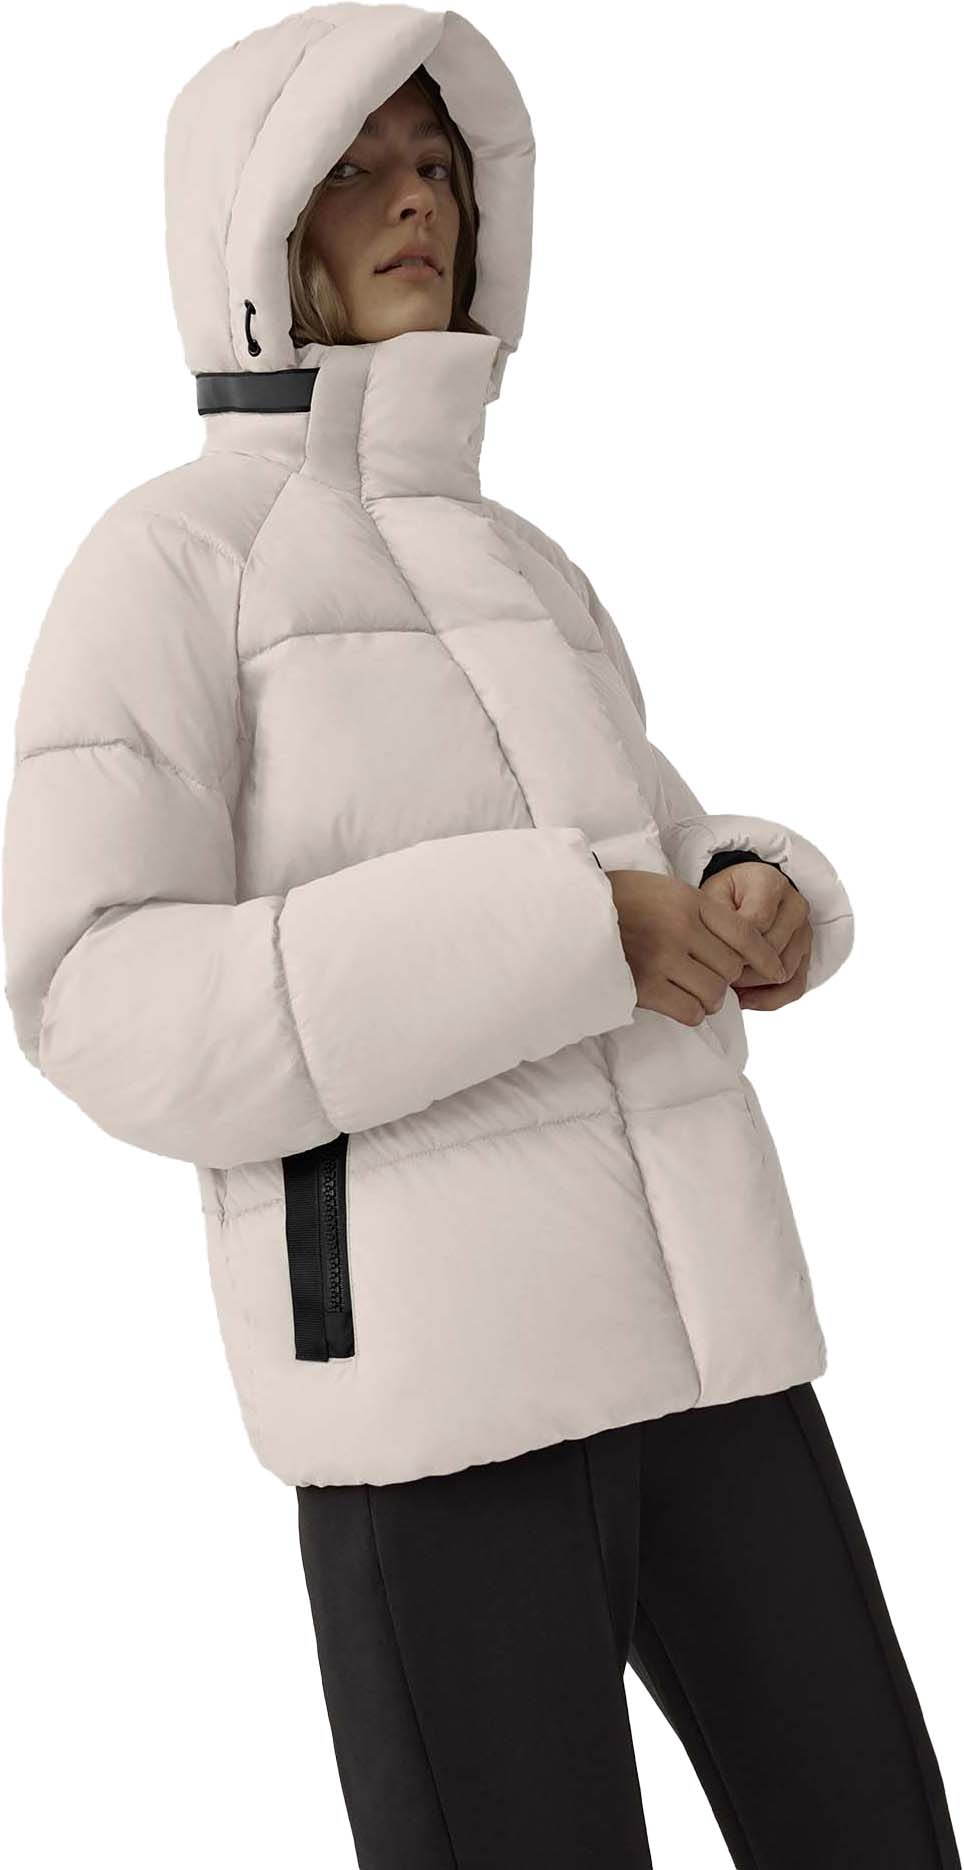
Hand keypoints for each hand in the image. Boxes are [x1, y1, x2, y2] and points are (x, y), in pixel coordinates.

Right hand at [605, 869, 787, 1026]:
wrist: (570, 915)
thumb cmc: (618, 901)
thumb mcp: (663, 889)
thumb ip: (698, 909)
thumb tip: (736, 943)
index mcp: (688, 901)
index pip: (745, 933)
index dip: (766, 957)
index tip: (777, 970)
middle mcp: (680, 929)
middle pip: (732, 967)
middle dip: (728, 978)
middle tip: (712, 977)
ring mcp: (662, 958)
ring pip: (714, 992)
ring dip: (710, 997)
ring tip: (695, 991)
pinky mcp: (644, 986)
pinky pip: (690, 1011)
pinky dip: (692, 1012)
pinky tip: (680, 1003)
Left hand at [699, 862, 811, 1008]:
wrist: (744, 892)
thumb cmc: (726, 895)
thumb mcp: (712, 895)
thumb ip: (716, 920)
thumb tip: (719, 958)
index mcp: (771, 884)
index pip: (756, 922)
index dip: (731, 943)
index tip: (710, 951)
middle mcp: (795, 906)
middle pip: (771, 950)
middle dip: (739, 967)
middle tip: (712, 973)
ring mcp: (804, 932)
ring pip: (783, 972)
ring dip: (751, 984)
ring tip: (724, 984)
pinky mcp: (806, 955)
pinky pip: (795, 987)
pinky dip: (769, 1000)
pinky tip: (745, 999)